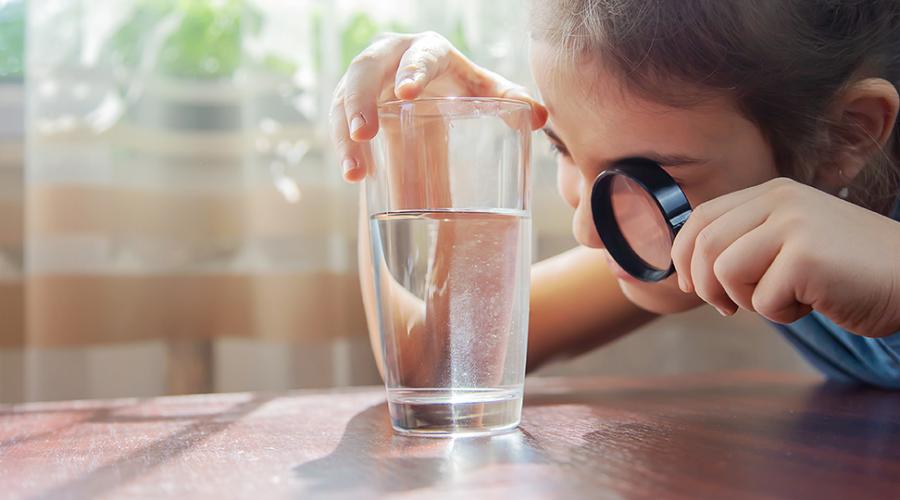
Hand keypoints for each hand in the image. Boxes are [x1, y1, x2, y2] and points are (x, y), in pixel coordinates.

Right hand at [329, 31, 546, 181]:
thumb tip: (539, 116)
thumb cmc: (461, 89)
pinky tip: (355, 176)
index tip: (405, 92)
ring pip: (343, 99)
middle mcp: (390, 58)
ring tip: (355, 171)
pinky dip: (345, 149)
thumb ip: (510, 100)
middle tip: (364, 132)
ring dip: (344, 133)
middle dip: (359, 100)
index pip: (419, 53)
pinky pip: (340, 122)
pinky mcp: (351, 103)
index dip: (411, 69)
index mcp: (428, 50)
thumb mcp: (484, 92)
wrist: (432, 95)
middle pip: (365, 70)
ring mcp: (366, 80)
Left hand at [671, 177, 899, 336]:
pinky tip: (814, 303)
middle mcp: (780, 201)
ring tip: (785, 299)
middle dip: (705, 284)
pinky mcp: (806, 257)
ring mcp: (794, 225)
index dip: (684, 254)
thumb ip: (749, 242)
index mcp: (773, 192)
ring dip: (748, 300)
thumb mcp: (794, 240)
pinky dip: (782, 314)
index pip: (702, 217)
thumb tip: (691, 269)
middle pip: (705, 244)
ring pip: (726, 271)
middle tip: (727, 308)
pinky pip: (762, 300)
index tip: (690, 284)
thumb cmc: (850, 271)